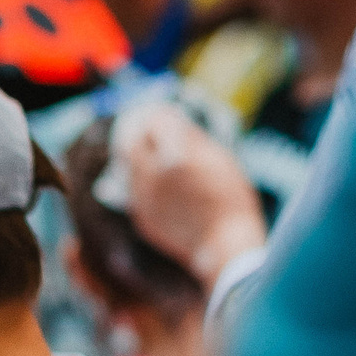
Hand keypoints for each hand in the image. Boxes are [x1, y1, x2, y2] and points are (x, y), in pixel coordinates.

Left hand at [118, 106, 266, 285]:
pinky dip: (134, 174)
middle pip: (129, 139)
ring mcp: (143, 196)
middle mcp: (153, 174)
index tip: (160, 111)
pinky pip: (130, 187)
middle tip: (139, 121)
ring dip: (129, 150)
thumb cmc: (230, 198)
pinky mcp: (140, 213)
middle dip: (134, 127)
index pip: (153, 120)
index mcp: (176, 155)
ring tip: (138, 144)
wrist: (222, 243)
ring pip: (124, 163)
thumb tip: (172, 120)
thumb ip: (192, 138)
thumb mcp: (220, 159)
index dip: (156, 113)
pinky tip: (146, 172)